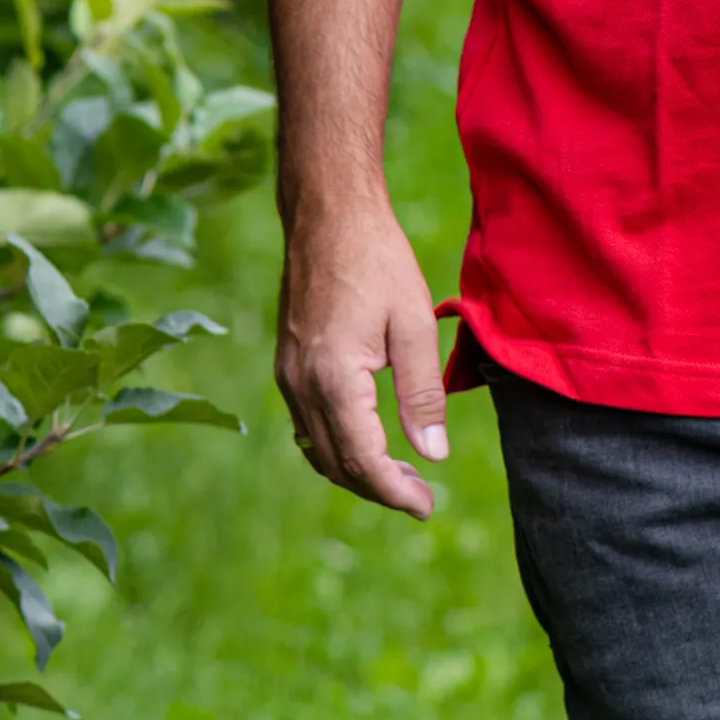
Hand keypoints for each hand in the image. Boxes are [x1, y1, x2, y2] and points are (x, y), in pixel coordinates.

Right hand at [273, 196, 449, 518]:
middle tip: (422, 496)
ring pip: (316, 449)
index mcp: (333, 378)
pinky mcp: (286, 363)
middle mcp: (300, 384)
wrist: (327, 213)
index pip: (363, 460)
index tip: (428, 507)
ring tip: (401, 474)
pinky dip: (335, 446)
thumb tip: (433, 456)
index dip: (396, 492)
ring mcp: (287, 375)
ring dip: (356, 471)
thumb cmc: (377, 259)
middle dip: (378, 489)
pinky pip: (306, 424)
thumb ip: (422, 396)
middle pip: (336, 465)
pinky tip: (367, 438)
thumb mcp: (413, 325)